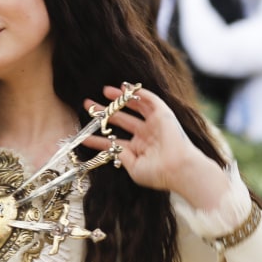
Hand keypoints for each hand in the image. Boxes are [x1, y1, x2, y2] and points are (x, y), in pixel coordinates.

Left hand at [83, 85, 227, 207]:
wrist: (179, 170)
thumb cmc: (159, 174)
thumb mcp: (134, 168)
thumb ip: (121, 157)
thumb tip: (108, 148)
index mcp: (139, 148)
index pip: (114, 140)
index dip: (98, 138)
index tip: (82, 135)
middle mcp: (146, 134)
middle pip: (121, 119)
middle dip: (105, 111)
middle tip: (88, 104)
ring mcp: (154, 124)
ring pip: (134, 106)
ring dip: (120, 98)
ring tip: (104, 91)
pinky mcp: (163, 115)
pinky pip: (150, 99)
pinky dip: (138, 93)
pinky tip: (124, 88)